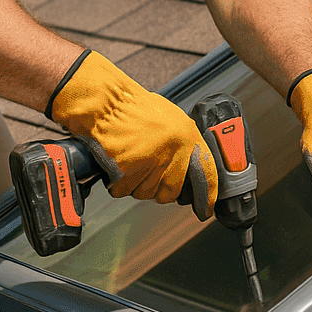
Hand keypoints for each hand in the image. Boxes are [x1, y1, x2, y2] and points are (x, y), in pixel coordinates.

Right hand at [47, 50, 217, 213]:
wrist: (105, 103)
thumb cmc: (132, 107)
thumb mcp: (169, 118)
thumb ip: (180, 142)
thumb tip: (184, 164)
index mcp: (186, 136)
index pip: (206, 174)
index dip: (206, 195)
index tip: (205, 209)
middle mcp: (172, 151)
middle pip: (169, 192)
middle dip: (157, 188)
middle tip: (144, 171)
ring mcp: (150, 162)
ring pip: (145, 193)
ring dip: (135, 184)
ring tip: (127, 159)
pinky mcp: (128, 171)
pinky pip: (124, 190)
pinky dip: (117, 183)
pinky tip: (116, 163)